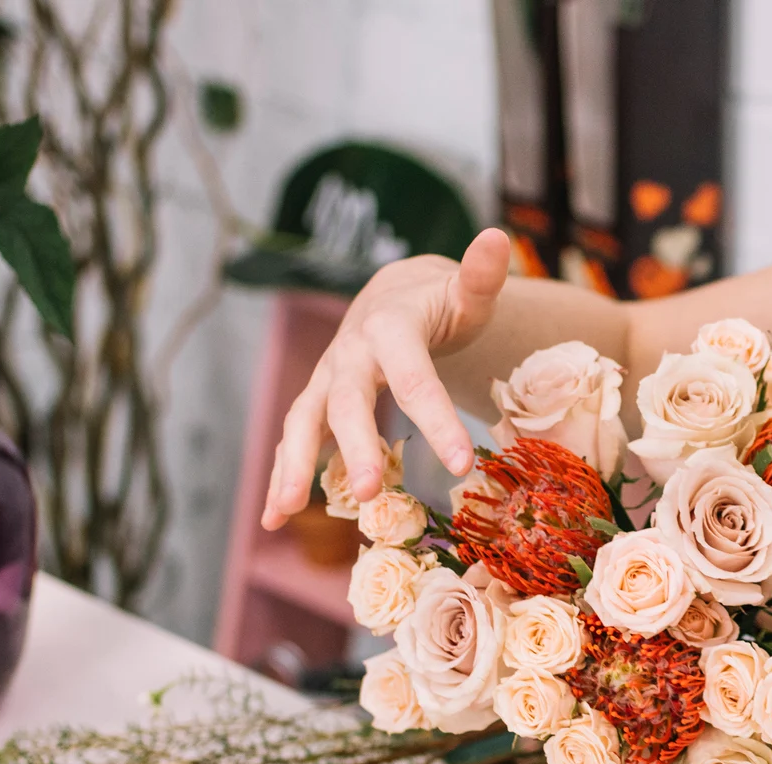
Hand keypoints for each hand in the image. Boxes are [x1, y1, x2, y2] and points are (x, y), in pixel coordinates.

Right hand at [261, 226, 511, 530]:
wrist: (393, 298)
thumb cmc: (439, 305)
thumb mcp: (464, 294)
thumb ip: (481, 277)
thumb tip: (496, 237)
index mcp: (390, 329)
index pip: (415, 377)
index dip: (436, 420)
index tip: (462, 466)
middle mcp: (349, 354)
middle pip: (347, 402)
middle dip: (354, 447)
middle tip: (371, 493)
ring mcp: (327, 380)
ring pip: (302, 422)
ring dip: (293, 467)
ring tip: (288, 514)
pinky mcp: (316, 403)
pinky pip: (295, 441)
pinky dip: (281, 478)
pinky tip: (274, 518)